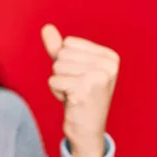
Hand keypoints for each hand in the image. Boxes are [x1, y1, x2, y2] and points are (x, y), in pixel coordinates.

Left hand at [41, 24, 119, 156]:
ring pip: (57, 67)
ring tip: (73, 94)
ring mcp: (99, 77)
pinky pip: (54, 81)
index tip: (78, 77)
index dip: (65, 61)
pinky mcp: (85, 89)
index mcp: (109, 56)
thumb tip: (46, 27)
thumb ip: (58, 47)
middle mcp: (109, 65)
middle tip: (75, 88)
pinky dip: (56, 92)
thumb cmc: (78, 95)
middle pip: (62, 55)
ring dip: (59, 83)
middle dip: (61, 73)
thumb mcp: (69, 68)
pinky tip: (71, 101)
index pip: (68, 44)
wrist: (86, 128)